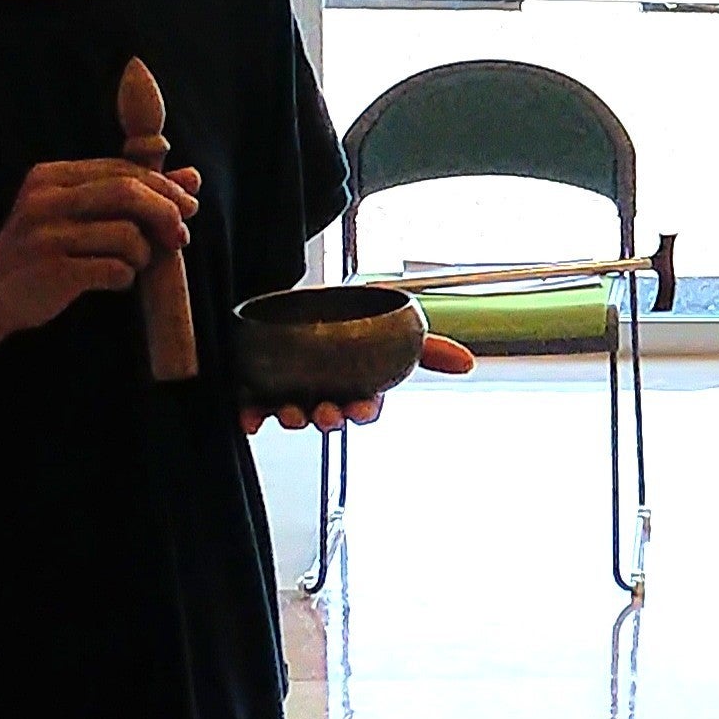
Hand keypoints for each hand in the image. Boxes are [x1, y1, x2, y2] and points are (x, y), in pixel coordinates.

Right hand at [0, 158, 193, 336]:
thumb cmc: (44, 249)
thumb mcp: (77, 212)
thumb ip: (130, 191)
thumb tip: (192, 176)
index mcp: (49, 177)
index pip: (121, 170)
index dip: (163, 186)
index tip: (188, 205)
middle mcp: (44, 201)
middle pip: (127, 193)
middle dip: (165, 213)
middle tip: (180, 236)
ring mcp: (46, 236)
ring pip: (126, 234)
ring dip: (143, 254)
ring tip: (130, 264)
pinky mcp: (52, 272)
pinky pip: (114, 270)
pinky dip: (126, 277)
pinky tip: (114, 280)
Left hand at [238, 332, 477, 437]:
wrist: (296, 298)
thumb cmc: (344, 316)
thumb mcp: (389, 326)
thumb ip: (426, 347)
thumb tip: (467, 363)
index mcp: (353, 385)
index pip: (364, 407)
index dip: (363, 411)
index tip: (361, 406)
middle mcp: (322, 392)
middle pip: (329, 415)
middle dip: (329, 419)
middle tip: (327, 411)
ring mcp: (289, 390)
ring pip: (293, 414)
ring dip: (293, 418)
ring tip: (291, 411)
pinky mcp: (257, 386)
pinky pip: (252, 408)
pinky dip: (252, 416)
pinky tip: (251, 420)